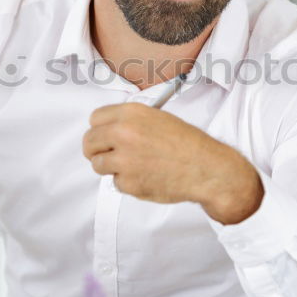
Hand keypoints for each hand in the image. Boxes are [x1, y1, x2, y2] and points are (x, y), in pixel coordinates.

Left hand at [82, 102, 263, 223]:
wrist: (207, 169)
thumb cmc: (187, 144)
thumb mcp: (159, 119)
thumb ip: (131, 122)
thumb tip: (109, 130)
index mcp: (131, 113)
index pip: (95, 119)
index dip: (99, 129)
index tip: (103, 136)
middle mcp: (124, 134)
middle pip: (89, 142)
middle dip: (95, 150)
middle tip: (105, 155)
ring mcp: (124, 160)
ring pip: (98, 165)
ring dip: (110, 168)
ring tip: (133, 166)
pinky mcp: (128, 183)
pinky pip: (116, 183)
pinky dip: (128, 183)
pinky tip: (147, 177)